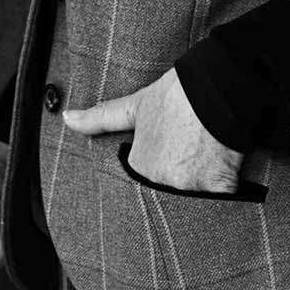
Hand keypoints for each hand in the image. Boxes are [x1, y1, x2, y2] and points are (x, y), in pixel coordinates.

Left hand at [63, 68, 243, 194]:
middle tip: (187, 159)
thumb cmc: (177, 94)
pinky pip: (221, 203)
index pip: (144, 184)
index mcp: (141, 168)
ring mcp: (192, 189)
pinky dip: (223, 193)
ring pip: (194, 201)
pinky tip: (223, 171)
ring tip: (205, 160)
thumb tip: (67, 119)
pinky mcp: (221, 188)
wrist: (218, 86)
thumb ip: (100, 119)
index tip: (168, 157)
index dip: (156, 170)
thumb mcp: (135, 106)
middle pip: (169, 196)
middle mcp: (163, 183)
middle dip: (176, 184)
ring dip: (198, 190)